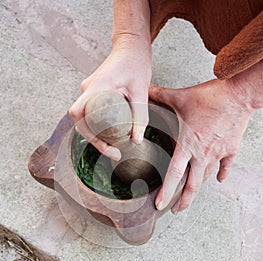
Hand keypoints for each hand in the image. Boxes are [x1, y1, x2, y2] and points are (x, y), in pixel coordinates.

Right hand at [69, 36, 150, 159]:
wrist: (131, 45)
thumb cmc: (135, 63)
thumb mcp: (141, 91)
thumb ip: (140, 116)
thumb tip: (136, 141)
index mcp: (96, 87)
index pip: (78, 113)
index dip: (87, 134)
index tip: (107, 146)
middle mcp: (87, 89)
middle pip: (80, 120)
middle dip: (94, 140)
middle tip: (114, 152)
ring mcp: (89, 90)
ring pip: (85, 117)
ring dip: (96, 133)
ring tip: (115, 146)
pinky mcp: (94, 91)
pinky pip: (91, 111)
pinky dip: (99, 125)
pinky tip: (113, 133)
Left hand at [149, 79, 254, 211]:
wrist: (238, 94)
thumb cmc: (210, 96)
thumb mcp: (180, 96)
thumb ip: (160, 95)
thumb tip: (145, 90)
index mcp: (188, 144)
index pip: (174, 174)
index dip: (166, 192)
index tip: (159, 205)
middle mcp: (203, 154)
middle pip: (193, 185)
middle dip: (184, 201)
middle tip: (176, 211)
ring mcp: (218, 153)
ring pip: (207, 177)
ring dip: (199, 189)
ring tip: (192, 197)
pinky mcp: (231, 149)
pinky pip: (226, 166)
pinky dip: (222, 173)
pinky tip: (219, 179)